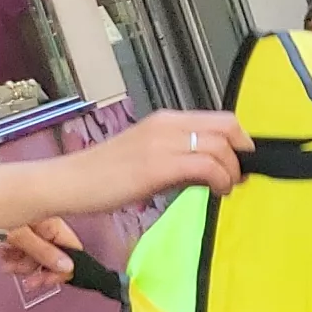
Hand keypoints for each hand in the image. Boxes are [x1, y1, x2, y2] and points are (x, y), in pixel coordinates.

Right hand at [0, 110, 246, 224]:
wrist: (68, 183)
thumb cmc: (105, 176)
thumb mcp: (150, 160)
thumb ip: (181, 159)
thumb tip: (215, 169)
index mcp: (165, 120)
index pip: (220, 119)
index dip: (240, 141)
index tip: (241, 163)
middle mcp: (166, 125)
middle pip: (227, 126)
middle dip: (242, 153)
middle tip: (239, 177)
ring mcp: (161, 143)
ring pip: (221, 146)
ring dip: (232, 171)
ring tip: (225, 188)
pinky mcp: (156, 165)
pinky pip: (206, 165)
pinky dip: (221, 180)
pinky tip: (216, 192)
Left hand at [0, 217, 84, 296]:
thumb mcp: (20, 234)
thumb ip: (44, 252)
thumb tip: (68, 268)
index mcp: (52, 222)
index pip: (71, 249)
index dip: (62, 268)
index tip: (46, 281)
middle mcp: (45, 224)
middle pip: (52, 255)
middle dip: (36, 268)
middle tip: (23, 280)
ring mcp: (30, 228)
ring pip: (35, 254)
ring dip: (21, 264)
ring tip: (5, 263)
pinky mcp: (16, 230)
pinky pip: (22, 249)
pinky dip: (14, 256)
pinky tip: (2, 254)